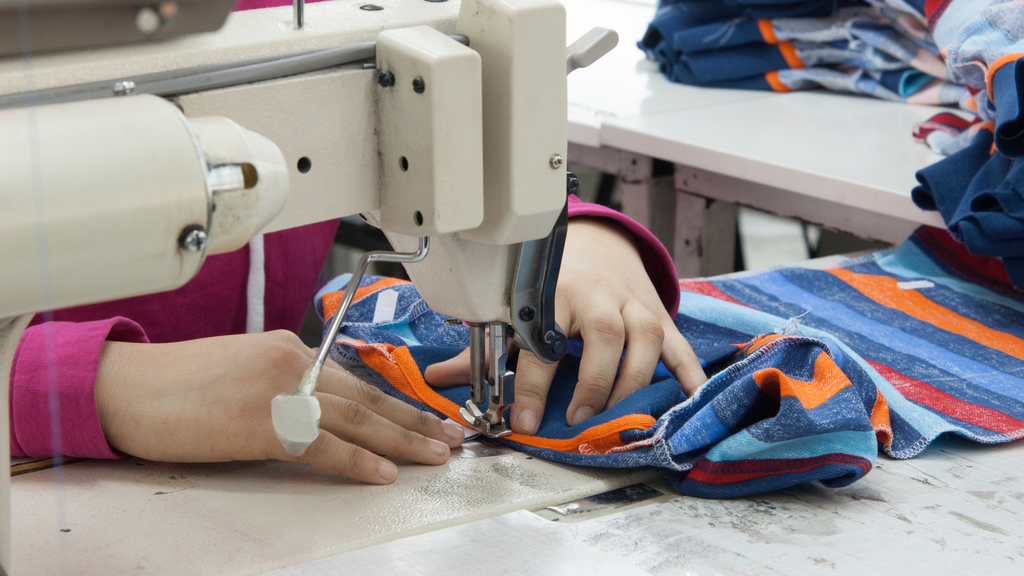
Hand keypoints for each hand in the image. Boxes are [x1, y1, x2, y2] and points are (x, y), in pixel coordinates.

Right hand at [95, 330, 464, 483]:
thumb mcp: (245, 369)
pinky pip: (322, 445)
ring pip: (357, 418)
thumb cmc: (178, 383)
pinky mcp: (261, 423)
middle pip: (368, 396)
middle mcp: (293, 362)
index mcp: (290, 348)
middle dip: (415, 419)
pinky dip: (357, 460)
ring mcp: (279, 391)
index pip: (356, 379)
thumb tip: (320, 407)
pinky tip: (383, 473)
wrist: (128, 388)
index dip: (395, 401)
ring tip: (436, 455)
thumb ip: (288, 382)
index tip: (425, 416)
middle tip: (451, 436)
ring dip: (402, 439)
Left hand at [425, 218, 706, 433]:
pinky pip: (680, 345)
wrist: (599, 243)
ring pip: (645, 337)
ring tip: (620, 418)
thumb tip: (439, 377)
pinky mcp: (660, 315)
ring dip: (633, 382)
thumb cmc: (554, 282)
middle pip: (604, 334)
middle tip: (579, 420)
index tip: (523, 420)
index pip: (541, 341)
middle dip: (593, 382)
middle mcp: (597, 295)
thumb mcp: (516, 309)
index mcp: (553, 291)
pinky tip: (688, 401)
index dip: (531, 385)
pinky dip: (689, 375)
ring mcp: (633, 303)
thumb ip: (484, 348)